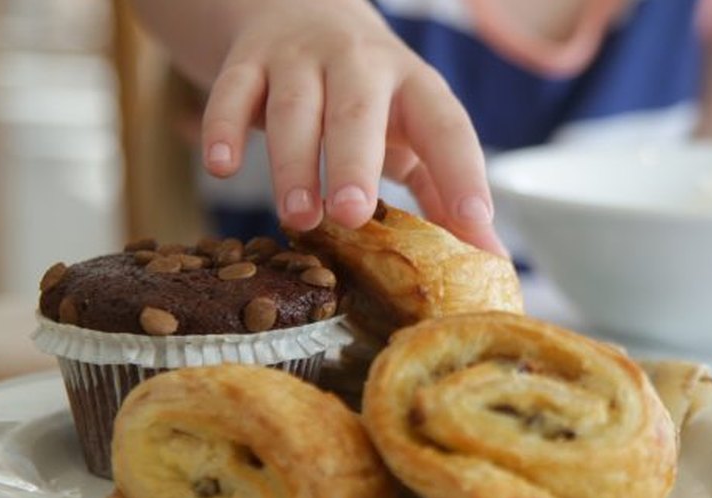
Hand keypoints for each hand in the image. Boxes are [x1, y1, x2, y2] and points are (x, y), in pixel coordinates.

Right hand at [199, 0, 506, 255]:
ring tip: (298, 217)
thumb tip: (490, 259)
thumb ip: (445, 191)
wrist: (300, 9)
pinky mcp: (248, 60)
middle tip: (351, 214)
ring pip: (294, 108)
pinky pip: (232, 90)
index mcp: (414, 85)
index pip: (447, 126)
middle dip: (354, 163)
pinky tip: (221, 166)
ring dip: (293, 163)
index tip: (476, 222)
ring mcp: (300, 58)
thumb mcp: (413, 130)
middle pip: (357, 112)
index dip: (463, 172)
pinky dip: (223, 127)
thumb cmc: (371, 96)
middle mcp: (360, 63)